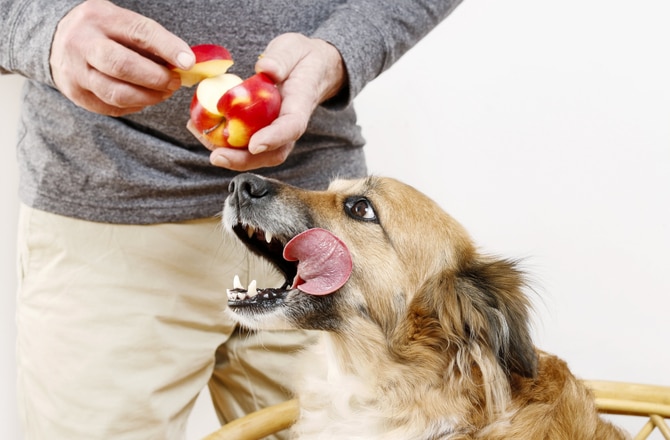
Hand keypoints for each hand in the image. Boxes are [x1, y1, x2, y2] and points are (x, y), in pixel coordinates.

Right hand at [50, 0, 194, 116]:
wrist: (57, 40)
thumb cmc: (103, 32)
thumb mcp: (121, 23)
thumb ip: (149, 40)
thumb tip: (183, 62)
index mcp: (99, 18)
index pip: (138, 33)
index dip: (166, 48)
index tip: (188, 62)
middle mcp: (83, 44)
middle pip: (123, 66)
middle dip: (156, 78)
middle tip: (175, 82)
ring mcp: (76, 72)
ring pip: (117, 93)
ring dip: (149, 97)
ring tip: (164, 92)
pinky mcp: (77, 94)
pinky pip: (112, 107)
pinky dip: (135, 105)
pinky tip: (145, 98)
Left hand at [190, 33, 346, 170]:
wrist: (310, 68)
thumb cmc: (301, 58)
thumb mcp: (293, 49)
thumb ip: (281, 58)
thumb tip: (266, 68)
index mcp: (300, 103)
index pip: (291, 126)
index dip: (274, 138)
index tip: (254, 144)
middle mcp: (289, 124)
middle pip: (273, 152)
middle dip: (244, 160)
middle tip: (217, 157)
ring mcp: (276, 130)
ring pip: (258, 154)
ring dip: (230, 155)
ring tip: (201, 137)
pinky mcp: (263, 129)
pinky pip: (247, 143)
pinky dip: (224, 143)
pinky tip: (202, 130)